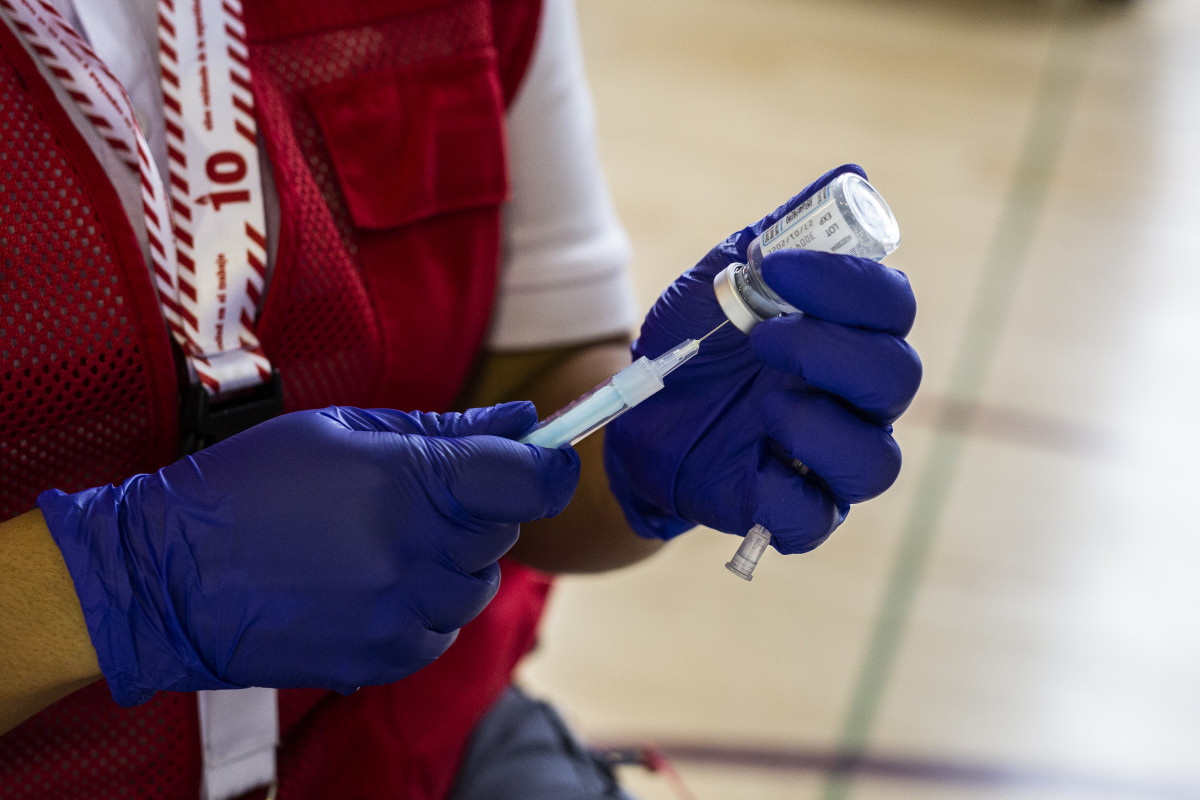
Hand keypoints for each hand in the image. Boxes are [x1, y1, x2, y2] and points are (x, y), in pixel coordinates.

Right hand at [38, 402, 578, 705]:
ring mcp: (399, 612)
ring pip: (476, 587)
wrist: (167, 574)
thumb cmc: (249, 485)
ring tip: (384, 541)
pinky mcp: (381, 659)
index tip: (545, 458)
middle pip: (503, 532)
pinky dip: (423, 608)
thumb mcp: (343, 429)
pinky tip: (372, 584)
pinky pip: (441, 632)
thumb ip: (445, 428)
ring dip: (451, 562)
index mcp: (407, 481)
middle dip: (477, 510)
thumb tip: (522, 418)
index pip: (527, 481)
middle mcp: (413, 552)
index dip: (547, 466)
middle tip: (419, 495)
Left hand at [604, 165, 920, 553]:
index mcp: (848, 335)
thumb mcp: (721, 279)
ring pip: (876, 461)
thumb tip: (850, 177)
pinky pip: (815, 518)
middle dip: (833, 351)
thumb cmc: (694, 341)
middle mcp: (854, 399)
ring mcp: (826, 459)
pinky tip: (754, 456)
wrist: (637, 409)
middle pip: (898, 380)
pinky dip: (788, 493)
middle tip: (764, 338)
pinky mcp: (789, 508)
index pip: (893, 308)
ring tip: (764, 407)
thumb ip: (780, 237)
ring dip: (821, 426)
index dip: (849, 285)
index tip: (779, 268)